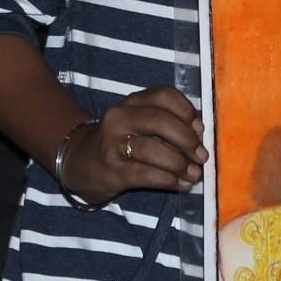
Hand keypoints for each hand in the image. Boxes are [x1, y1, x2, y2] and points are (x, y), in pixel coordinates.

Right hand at [55, 87, 204, 206]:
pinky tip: (180, 185)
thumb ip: (165, 123)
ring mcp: (112, 145)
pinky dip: (168, 180)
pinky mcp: (111, 171)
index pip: (164, 95)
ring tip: (194, 174)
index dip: (187, 111)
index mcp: (132, 102)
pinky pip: (146, 174)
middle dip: (187, 140)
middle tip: (202, 156)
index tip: (200, 129)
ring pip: (153, 149)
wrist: (77, 163)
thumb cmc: (118, 142)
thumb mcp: (136, 123)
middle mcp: (119, 118)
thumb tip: (199, 136)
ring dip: (180, 163)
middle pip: (160, 121)